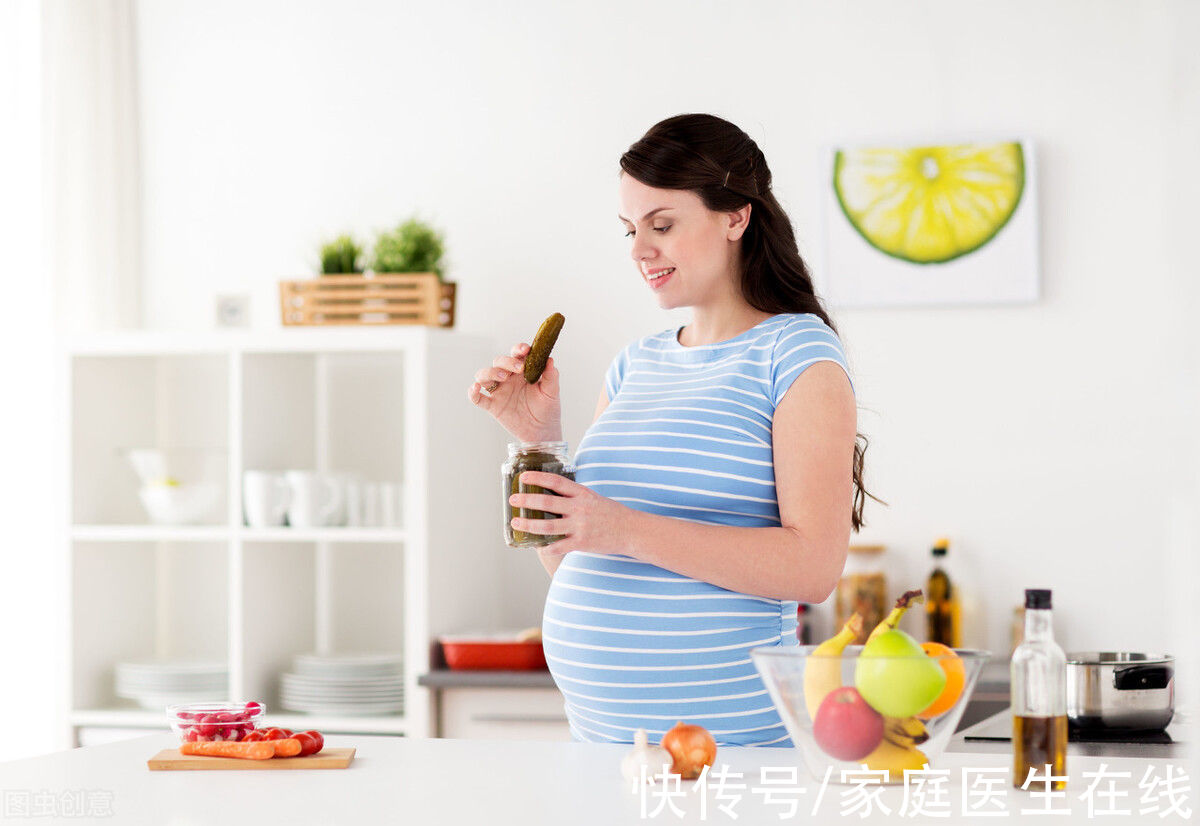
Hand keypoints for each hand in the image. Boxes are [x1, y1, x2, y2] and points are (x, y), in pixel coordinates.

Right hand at [467, 342, 561, 442]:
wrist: (542, 431)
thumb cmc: (548, 409)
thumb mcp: (552, 392)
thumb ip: (551, 376)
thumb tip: (550, 359)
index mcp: (523, 372)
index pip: (516, 355)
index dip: (518, 349)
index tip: (525, 350)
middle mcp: (508, 378)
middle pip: (499, 362)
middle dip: (507, 362)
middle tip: (519, 369)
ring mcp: (499, 392)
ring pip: (484, 376)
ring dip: (490, 373)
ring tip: (503, 378)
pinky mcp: (493, 406)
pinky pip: (478, 398)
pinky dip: (473, 393)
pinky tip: (475, 388)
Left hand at [508, 471, 633, 555]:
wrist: (630, 530)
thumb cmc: (611, 513)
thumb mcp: (593, 497)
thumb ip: (574, 496)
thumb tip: (553, 492)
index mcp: (582, 494)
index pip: (555, 482)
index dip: (537, 478)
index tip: (523, 476)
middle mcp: (579, 508)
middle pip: (547, 503)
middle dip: (526, 501)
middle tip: (513, 499)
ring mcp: (580, 526)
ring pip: (547, 527)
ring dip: (528, 525)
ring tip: (516, 523)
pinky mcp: (581, 543)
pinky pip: (558, 546)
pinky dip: (546, 546)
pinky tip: (537, 546)